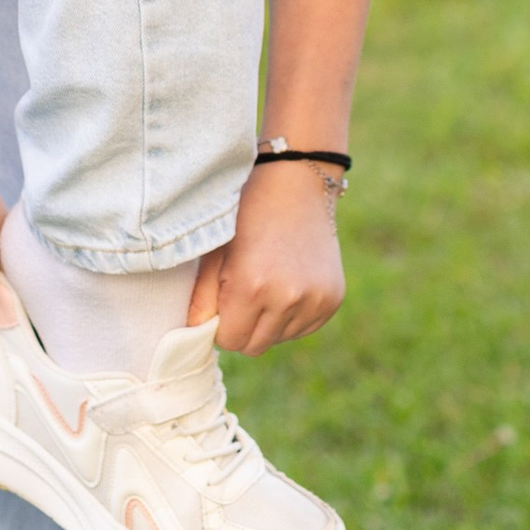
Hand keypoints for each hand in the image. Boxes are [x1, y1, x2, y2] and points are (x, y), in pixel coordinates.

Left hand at [190, 162, 345, 355]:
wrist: (295, 183)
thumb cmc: (246, 215)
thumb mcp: (214, 252)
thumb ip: (201, 300)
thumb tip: (196, 336)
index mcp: (250, 287)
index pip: (230, 341)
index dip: (222, 324)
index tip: (224, 300)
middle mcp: (286, 298)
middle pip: (255, 346)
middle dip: (244, 327)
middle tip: (244, 294)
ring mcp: (314, 300)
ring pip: (280, 339)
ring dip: (269, 322)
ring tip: (269, 283)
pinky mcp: (333, 298)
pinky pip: (304, 328)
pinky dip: (293, 316)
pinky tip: (289, 283)